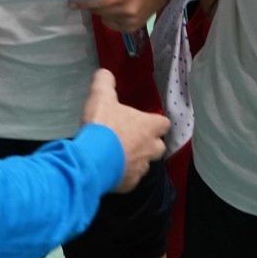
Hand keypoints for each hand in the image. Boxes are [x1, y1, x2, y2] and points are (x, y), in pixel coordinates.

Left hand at [69, 0, 166, 32]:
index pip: (102, 2)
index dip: (86, 3)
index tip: (72, 3)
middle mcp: (128, 11)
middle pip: (101, 11)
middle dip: (90, 6)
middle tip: (81, 1)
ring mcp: (130, 21)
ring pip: (105, 19)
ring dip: (100, 12)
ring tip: (104, 4)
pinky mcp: (131, 28)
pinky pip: (112, 25)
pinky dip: (108, 18)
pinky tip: (114, 11)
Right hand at [80, 69, 168, 192]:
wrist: (92, 159)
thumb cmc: (102, 125)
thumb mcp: (100, 96)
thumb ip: (104, 82)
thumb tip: (105, 73)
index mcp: (148, 127)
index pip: (164, 123)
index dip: (157, 122)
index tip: (147, 121)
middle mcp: (150, 148)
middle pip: (160, 147)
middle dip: (151, 143)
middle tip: (134, 139)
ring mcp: (141, 168)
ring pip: (145, 164)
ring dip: (137, 159)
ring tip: (120, 155)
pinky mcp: (129, 184)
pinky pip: (131, 179)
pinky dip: (125, 175)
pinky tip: (112, 170)